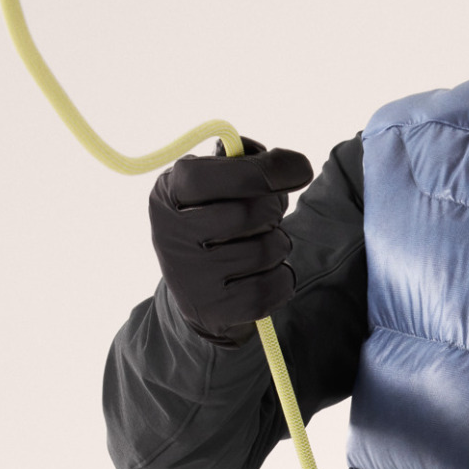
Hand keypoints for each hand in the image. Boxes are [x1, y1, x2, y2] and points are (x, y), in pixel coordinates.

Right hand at [148, 138, 313, 343]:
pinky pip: (273, 287)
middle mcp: (171, 235)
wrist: (200, 290)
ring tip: (263, 244)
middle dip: (274, 209)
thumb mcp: (217, 181)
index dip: (261, 170)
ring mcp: (192, 277)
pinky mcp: (216, 310)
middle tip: (270, 215)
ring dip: (280, 244)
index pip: (207, 177)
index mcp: (168, 193)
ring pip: (266, 250)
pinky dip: (283, 278)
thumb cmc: (217, 219)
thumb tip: (283, 165)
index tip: (299, 169)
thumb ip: (245, 159)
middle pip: (247, 212)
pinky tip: (268, 273)